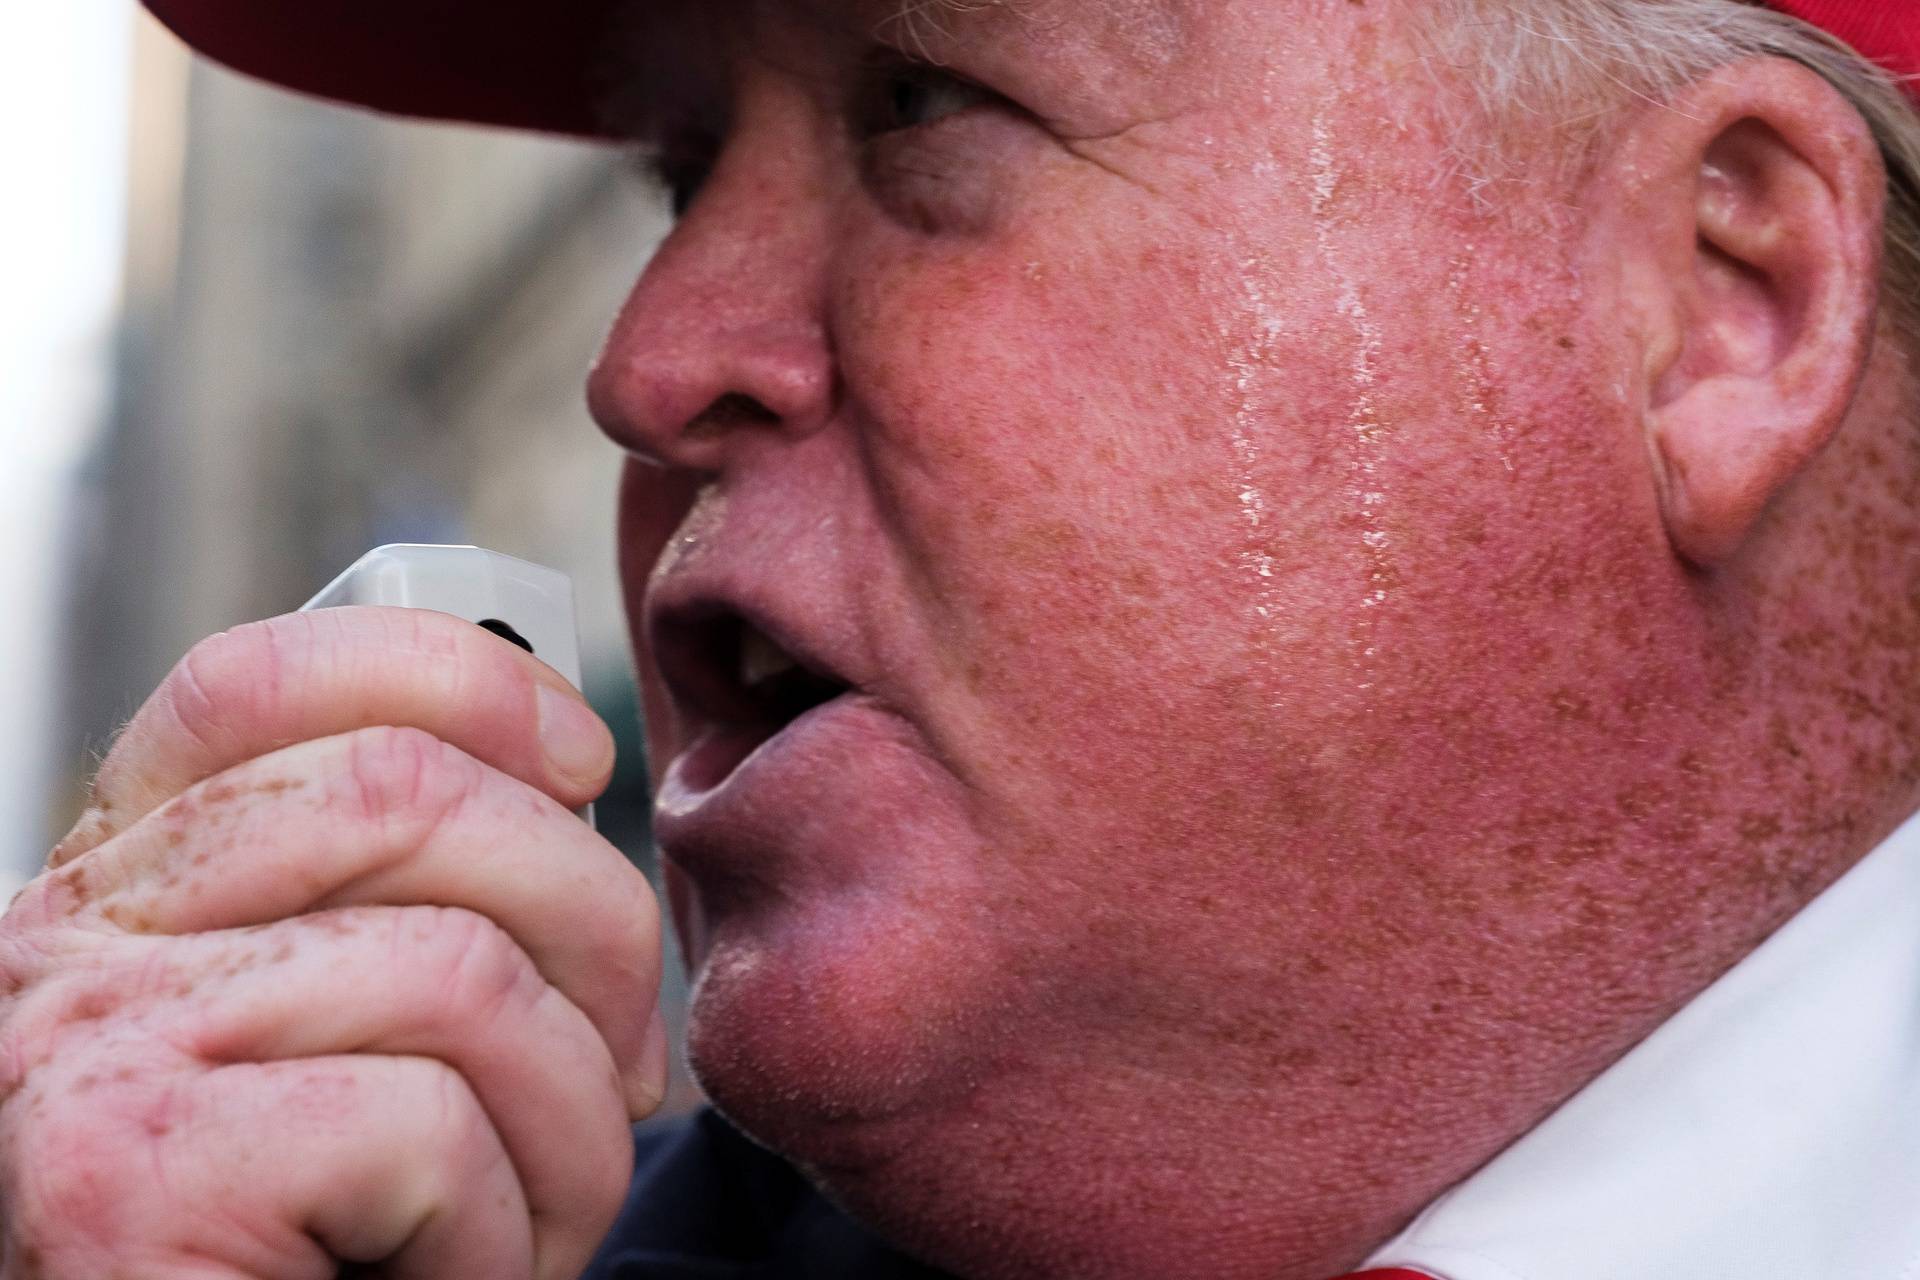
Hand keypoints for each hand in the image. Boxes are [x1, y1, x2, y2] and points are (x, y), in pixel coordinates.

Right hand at [0, 607, 664, 1278]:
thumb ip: (408, 901)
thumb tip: (571, 785)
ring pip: (460, 966)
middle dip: (593, 923)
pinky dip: (502, 1231)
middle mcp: (74, 940)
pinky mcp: (132, 1172)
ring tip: (535, 1218)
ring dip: (569, 1120)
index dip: (462, 678)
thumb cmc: (322, 1247)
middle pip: (407, 791)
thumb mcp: (363, 1040)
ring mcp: (91, 1044)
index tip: (582, 760)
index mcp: (129, 885)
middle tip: (620, 1070)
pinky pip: (430, 1125)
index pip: (264, 681)